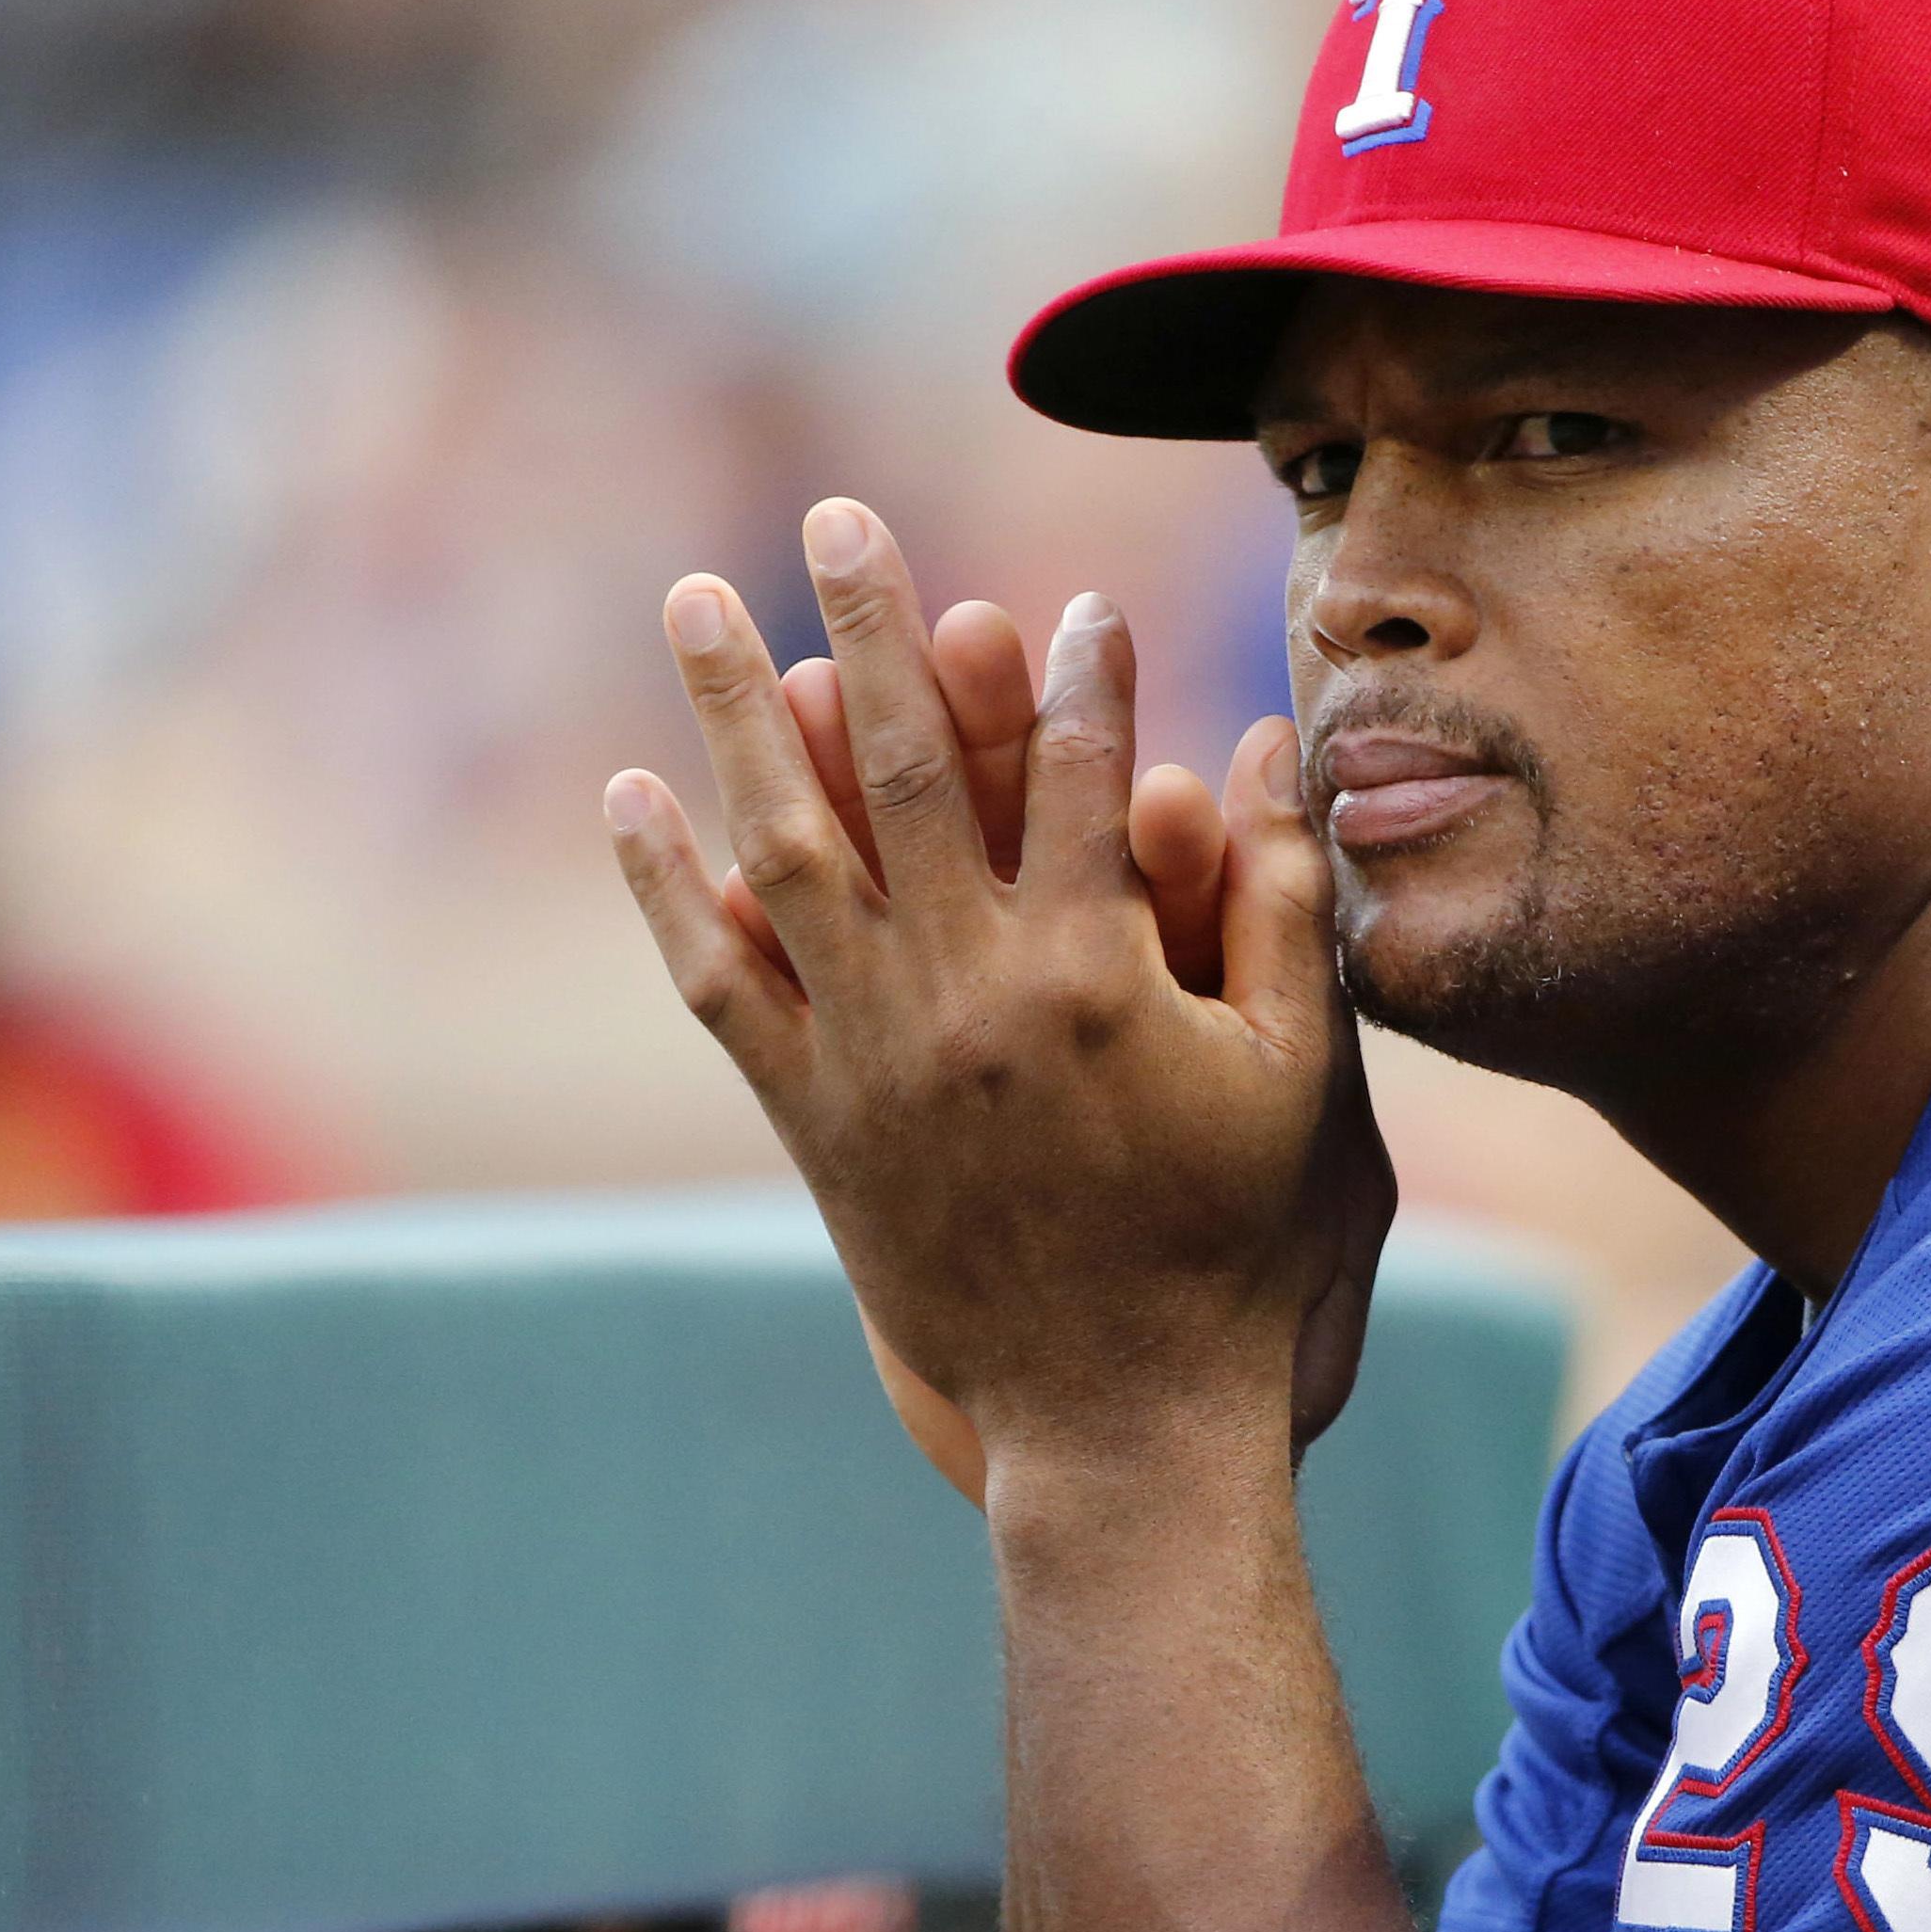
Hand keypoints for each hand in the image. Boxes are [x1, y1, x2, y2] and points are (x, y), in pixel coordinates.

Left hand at [608, 498, 1389, 1482]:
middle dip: (878, 629)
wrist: (1117, 1415)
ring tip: (696, 600)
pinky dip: (670, 889)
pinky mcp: (815, 1118)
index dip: (1079, 675)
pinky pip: (721, 983)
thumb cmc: (1231, 1246)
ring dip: (740, 715)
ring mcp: (877, 1054)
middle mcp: (970, 994)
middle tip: (835, 517)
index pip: (1085, 774)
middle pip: (913, 768)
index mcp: (1098, 974)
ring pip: (789, 846)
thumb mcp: (1298, 1079)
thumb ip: (1277, 907)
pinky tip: (632, 797)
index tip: (1065, 597)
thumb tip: (1262, 751)